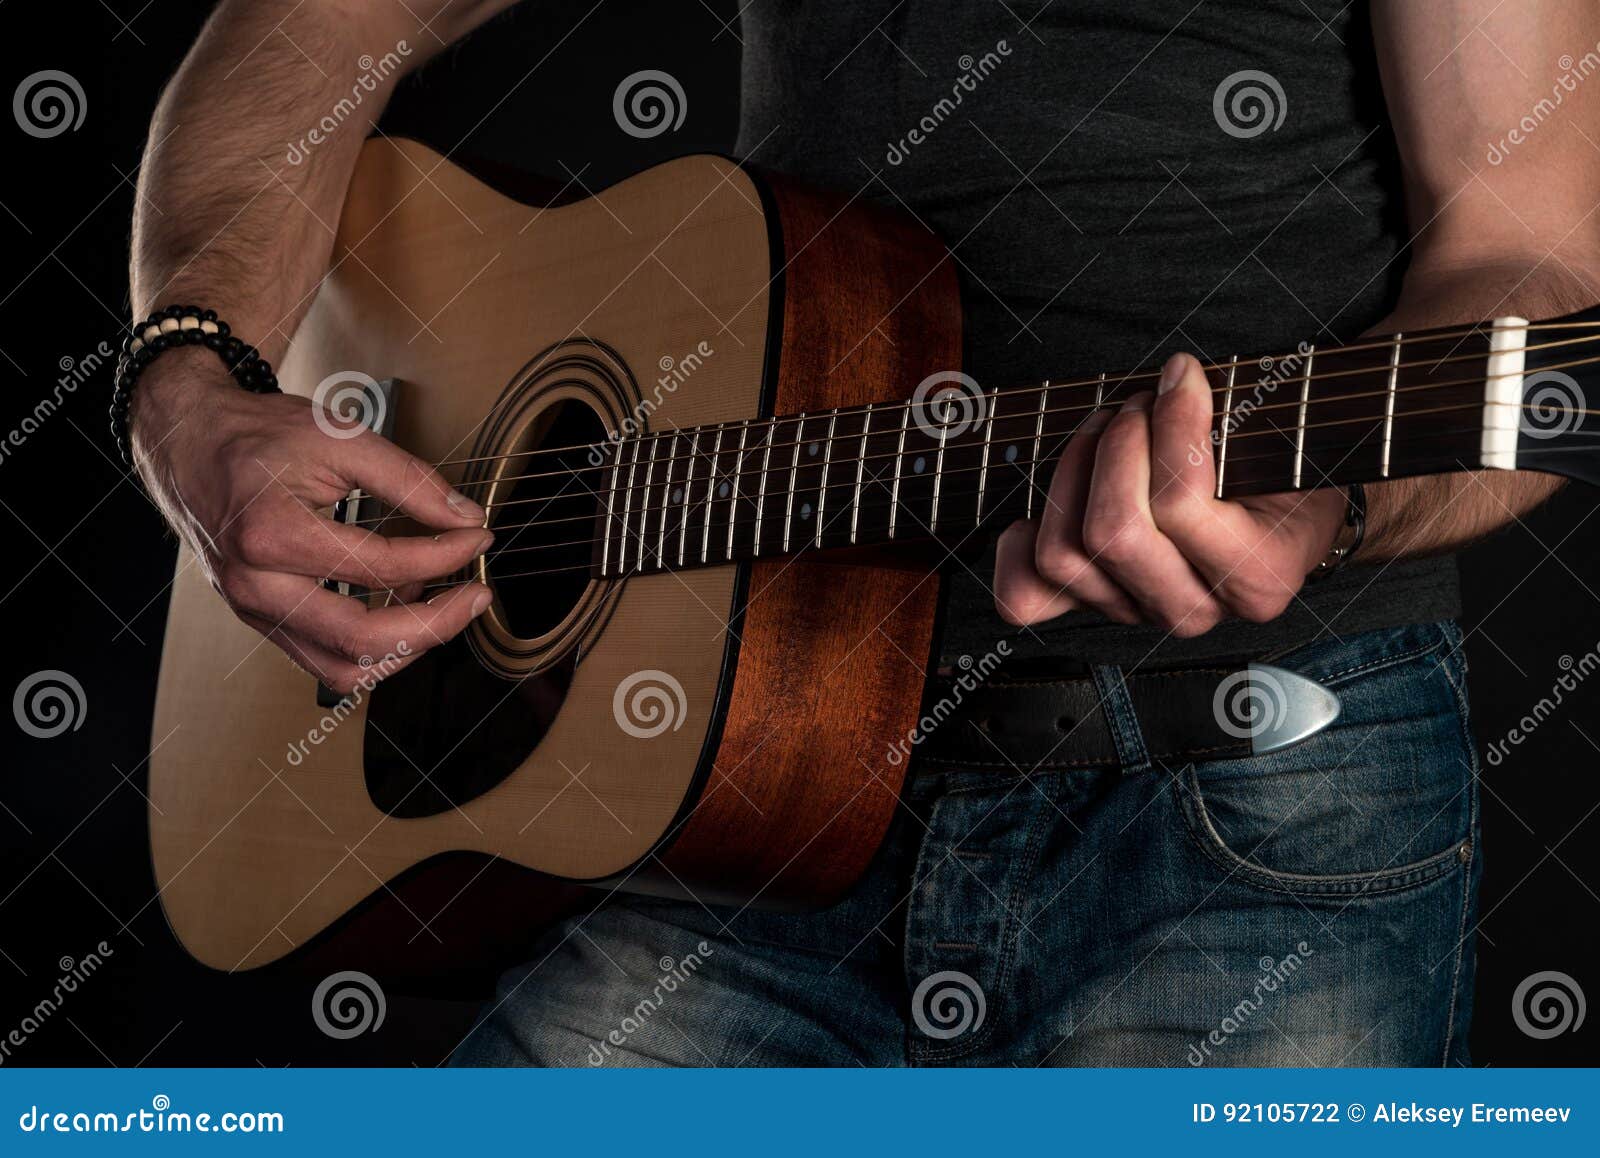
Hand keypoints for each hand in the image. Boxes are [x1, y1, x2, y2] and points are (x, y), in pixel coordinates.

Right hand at [131, 348, 493, 692]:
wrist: (189, 442)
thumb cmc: (256, 436)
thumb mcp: (340, 438)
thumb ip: (409, 480)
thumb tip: (465, 519)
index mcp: (271, 535)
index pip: (381, 567)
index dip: (444, 556)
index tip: (477, 538)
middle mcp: (256, 586)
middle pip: (362, 641)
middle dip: (436, 625)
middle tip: (475, 597)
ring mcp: (253, 611)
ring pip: (343, 668)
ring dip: (405, 648)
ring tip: (440, 605)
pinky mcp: (260, 620)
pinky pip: (324, 658)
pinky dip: (373, 645)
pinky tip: (399, 603)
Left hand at [993, 352, 1346, 634]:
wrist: (1281, 520)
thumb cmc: (1277, 470)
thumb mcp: (1282, 444)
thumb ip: (1233, 419)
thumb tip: (1175, 376)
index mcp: (1258, 577)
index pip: (1180, 505)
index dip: (1172, 422)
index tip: (1181, 375)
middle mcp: (1194, 610)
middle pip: (1113, 533)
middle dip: (1117, 447)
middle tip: (1137, 407)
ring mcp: (1138, 613)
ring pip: (1064, 553)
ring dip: (1074, 473)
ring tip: (1103, 430)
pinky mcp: (1093, 606)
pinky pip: (1025, 596)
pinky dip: (1021, 546)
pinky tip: (1050, 502)